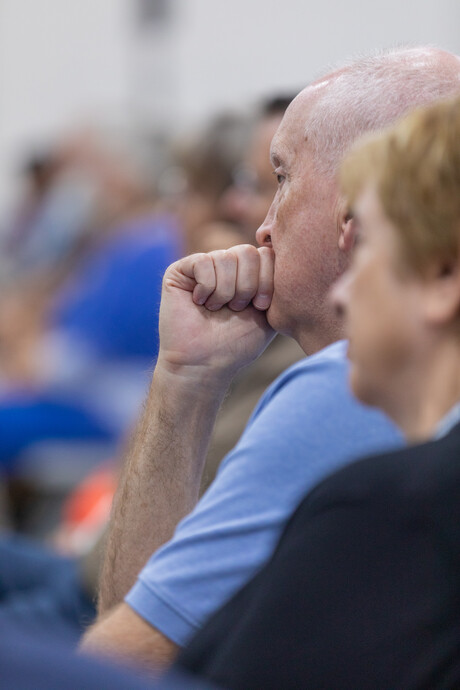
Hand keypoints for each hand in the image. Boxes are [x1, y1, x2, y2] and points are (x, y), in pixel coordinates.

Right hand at [158, 245, 274, 378]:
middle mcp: (227, 264)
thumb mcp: (270, 313)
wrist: (204, 364)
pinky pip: (203, 262)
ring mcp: (204, 265)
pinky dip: (206, 288)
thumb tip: (287, 256)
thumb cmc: (237, 343)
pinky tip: (200, 303)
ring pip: (226, 257)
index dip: (267, 280)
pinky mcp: (180, 270)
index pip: (267, 253)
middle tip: (236, 309)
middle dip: (247, 286)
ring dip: (226, 291)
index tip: (260, 307)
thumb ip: (279, 285)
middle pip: (248, 251)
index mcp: (249, 272)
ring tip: (217, 309)